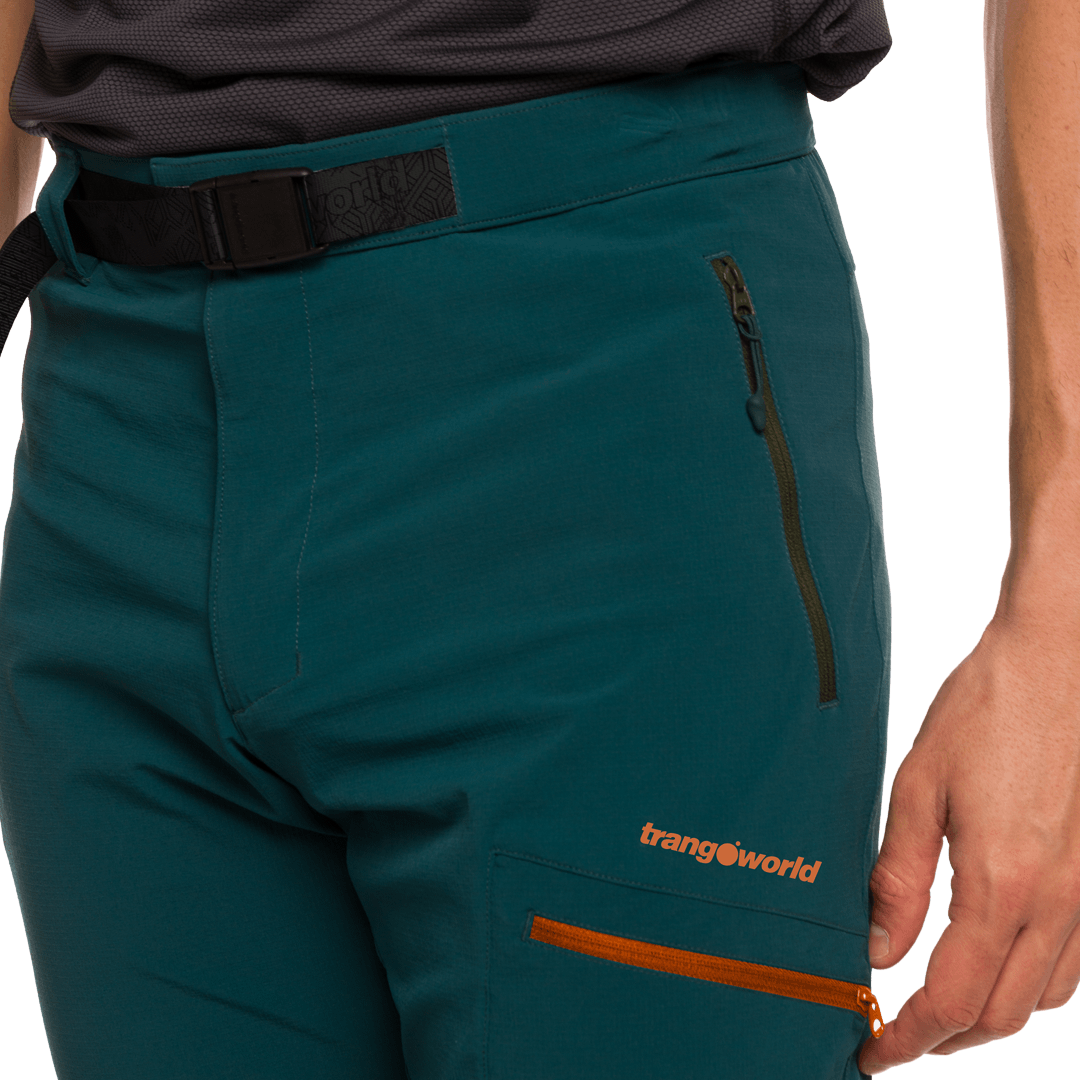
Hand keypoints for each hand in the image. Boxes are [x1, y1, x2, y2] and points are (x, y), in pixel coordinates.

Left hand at [857, 612, 1079, 1073]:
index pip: (953, 1000)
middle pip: (1001, 1015)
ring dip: (987, 1017)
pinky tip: (993, 961)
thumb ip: (897, 876)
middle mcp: (1057, 902)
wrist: (1055, 661)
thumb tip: (876, 946)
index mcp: (1002, 883)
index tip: (874, 1053)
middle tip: (895, 1038)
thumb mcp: (918, 787)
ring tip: (936, 1007)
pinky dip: (1026, 984)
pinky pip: (1068, 963)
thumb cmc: (985, 710)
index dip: (910, 1040)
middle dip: (945, 1042)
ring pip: (1041, 998)